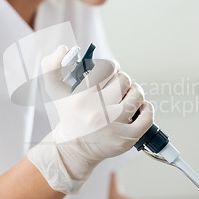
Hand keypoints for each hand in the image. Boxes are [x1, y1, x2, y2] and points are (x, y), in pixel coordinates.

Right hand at [28, 46, 153, 193]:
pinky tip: (139, 108)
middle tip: (117, 86)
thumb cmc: (69, 115)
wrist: (74, 149)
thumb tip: (63, 49)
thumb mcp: (55, 91)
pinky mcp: (127, 138)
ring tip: (127, 96)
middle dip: (122, 80)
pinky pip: (147, 117)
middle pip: (124, 80)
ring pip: (137, 95)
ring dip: (135, 92)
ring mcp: (114, 127)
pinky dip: (147, 108)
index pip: (107, 68)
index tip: (109, 72)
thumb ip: (51, 66)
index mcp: (81, 99)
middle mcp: (98, 113)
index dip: (111, 67)